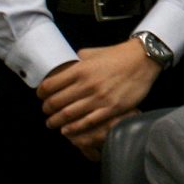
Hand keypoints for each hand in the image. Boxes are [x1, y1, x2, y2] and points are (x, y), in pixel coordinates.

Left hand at [38, 39, 159, 156]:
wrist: (143, 60)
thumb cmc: (118, 55)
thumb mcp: (94, 52)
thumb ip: (78, 60)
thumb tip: (66, 65)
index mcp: (80, 70)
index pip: (50, 85)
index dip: (41, 93)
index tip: (41, 96)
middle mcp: (86, 84)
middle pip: (56, 102)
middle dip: (47, 109)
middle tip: (46, 112)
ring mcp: (98, 98)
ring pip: (68, 115)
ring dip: (56, 121)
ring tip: (52, 123)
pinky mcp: (110, 108)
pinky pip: (87, 122)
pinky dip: (74, 128)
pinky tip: (67, 130)